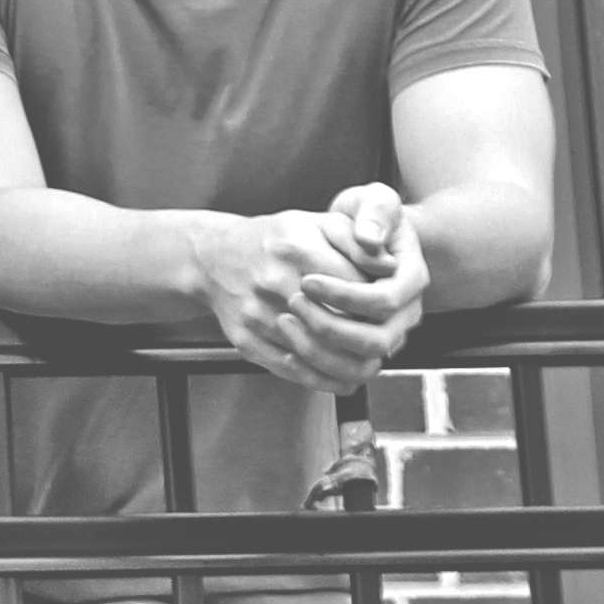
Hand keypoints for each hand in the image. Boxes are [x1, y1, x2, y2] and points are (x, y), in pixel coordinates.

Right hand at [194, 202, 422, 390]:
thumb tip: (391, 267)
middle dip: (370, 340)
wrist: (212, 256)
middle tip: (384, 342)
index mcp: (298, 250)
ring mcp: (259, 316)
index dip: (379, 308)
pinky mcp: (247, 341)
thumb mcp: (316, 223)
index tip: (389, 313)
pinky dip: (324, 380)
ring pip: (319, 356)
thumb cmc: (271, 241)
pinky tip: (341, 375)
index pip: (356, 292)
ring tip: (368, 363)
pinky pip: (293, 371)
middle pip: (340, 329)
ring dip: (351, 366)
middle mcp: (276, 283)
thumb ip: (357, 241)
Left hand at [301, 182, 428, 356]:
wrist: (367, 236)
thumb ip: (377, 212)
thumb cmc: (370, 217)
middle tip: (292, 302)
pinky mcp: (366, 350)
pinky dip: (317, 369)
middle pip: (376, 340)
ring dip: (320, 349)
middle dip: (330, 326)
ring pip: (361, 365)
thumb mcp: (376, 201)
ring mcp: (388, 334)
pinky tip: (288, 348)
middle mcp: (406, 314)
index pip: (383, 300)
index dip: (344, 295)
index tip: (306, 281)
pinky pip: (347, 376)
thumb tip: (370, 238)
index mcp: (412, 279)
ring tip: (285, 319)